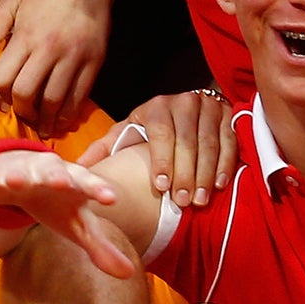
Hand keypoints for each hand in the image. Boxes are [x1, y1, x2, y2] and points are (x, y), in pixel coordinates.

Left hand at [0, 0, 114, 131]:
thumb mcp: (14, 0)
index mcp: (25, 36)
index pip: (3, 78)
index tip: (3, 99)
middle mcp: (49, 49)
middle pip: (27, 93)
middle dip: (21, 110)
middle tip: (22, 115)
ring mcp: (73, 58)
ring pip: (54, 100)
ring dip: (45, 120)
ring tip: (41, 127)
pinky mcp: (93, 63)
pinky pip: (79, 97)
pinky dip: (69, 115)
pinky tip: (62, 121)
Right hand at [0, 149, 135, 278]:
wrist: (23, 176)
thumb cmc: (57, 202)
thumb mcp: (78, 224)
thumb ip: (100, 247)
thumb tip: (128, 274)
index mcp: (74, 183)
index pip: (90, 185)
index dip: (99, 190)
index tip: (110, 198)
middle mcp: (49, 172)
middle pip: (55, 172)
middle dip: (56, 176)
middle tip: (59, 182)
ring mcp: (21, 172)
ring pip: (19, 172)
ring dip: (15, 176)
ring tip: (12, 182)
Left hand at [80, 88, 234, 203]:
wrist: (186, 112)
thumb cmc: (149, 132)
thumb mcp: (126, 135)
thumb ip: (104, 150)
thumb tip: (74, 168)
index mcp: (156, 106)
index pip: (161, 132)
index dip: (162, 159)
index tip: (160, 186)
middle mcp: (184, 102)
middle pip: (187, 140)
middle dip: (185, 173)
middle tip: (182, 202)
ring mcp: (209, 106)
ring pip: (209, 143)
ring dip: (204, 173)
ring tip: (199, 200)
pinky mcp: (229, 115)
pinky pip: (230, 141)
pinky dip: (224, 164)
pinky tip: (218, 185)